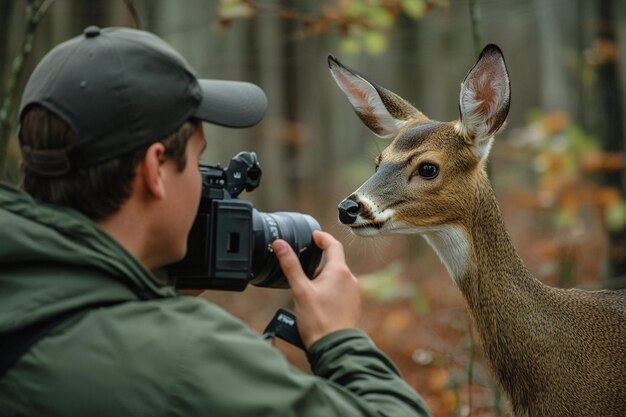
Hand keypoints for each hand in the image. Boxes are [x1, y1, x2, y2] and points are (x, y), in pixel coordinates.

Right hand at [272, 231, 359, 347]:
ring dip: (323, 279)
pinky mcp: (353, 305)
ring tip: (308, 292)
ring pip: (336, 278)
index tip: (314, 236)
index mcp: (339, 271)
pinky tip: (318, 304)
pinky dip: (329, 291)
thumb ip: (290, 265)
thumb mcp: (300, 290)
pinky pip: (340, 291)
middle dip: (318, 264)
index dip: (322, 237)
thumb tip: (280, 244)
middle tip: (302, 271)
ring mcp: (353, 293)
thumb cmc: (318, 320)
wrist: (334, 347)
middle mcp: (350, 279)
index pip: (333, 245)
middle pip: (333, 263)